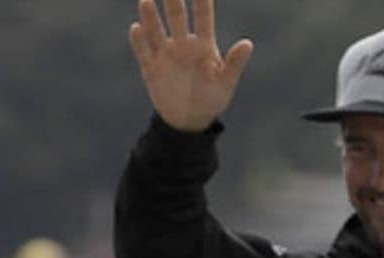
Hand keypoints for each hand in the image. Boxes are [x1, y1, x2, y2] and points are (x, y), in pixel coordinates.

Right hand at [128, 0, 253, 133]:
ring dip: (152, 16)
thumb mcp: (226, 82)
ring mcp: (166, 55)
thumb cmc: (212, 99)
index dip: (202, 0)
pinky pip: (144, 51)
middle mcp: (183, 44)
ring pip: (157, 31)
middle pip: (177, 18)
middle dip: (173, 1)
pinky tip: (136, 28)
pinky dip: (139, 41)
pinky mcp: (151, 69)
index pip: (203, 16)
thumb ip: (234, 63)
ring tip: (147, 0)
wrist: (189, 119)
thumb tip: (247, 43)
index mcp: (204, 44)